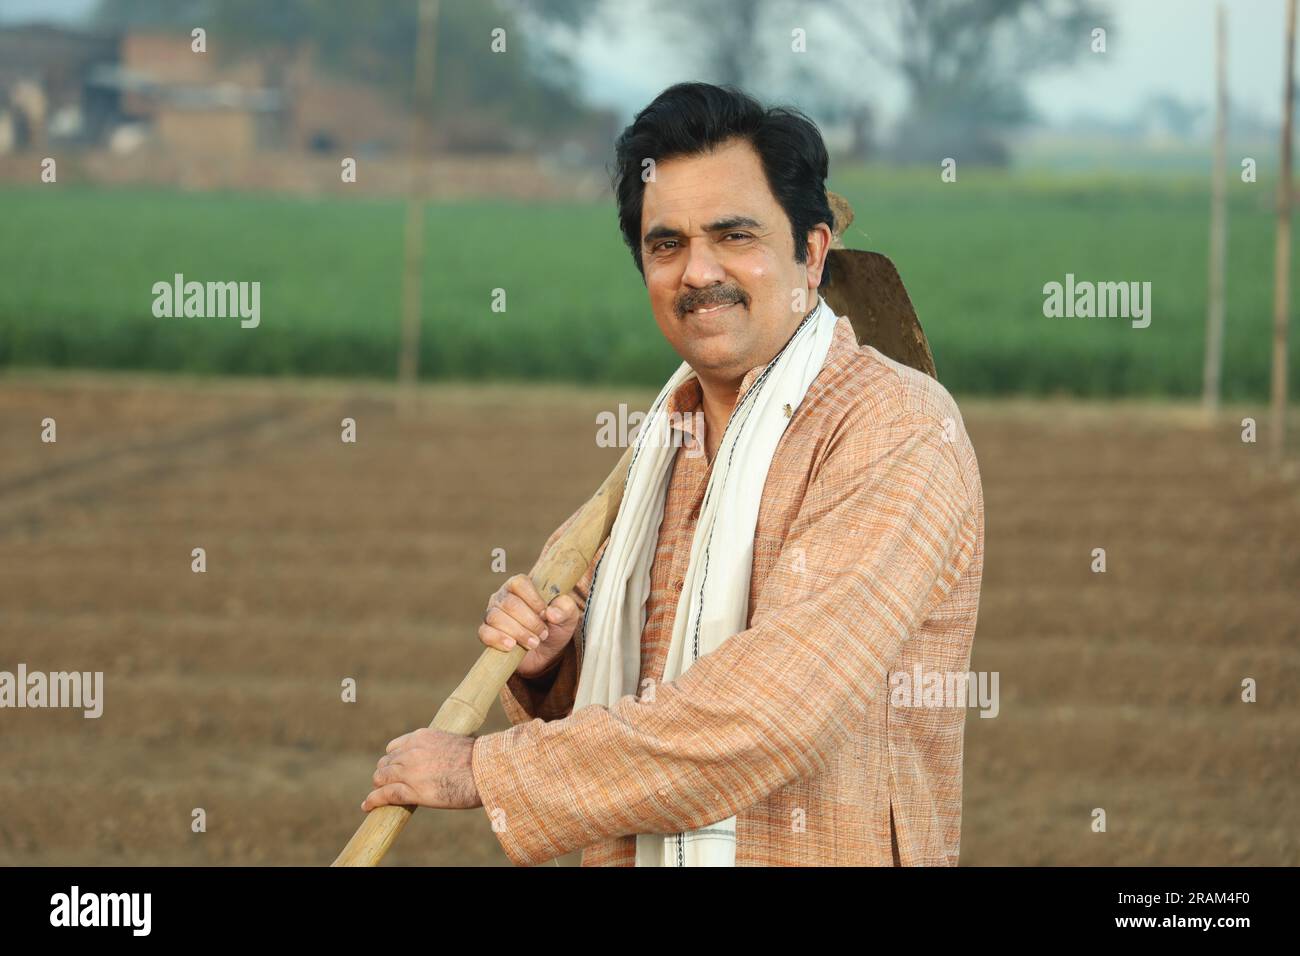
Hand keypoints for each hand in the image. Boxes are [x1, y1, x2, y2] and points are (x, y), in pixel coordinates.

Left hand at [361, 728, 481, 811]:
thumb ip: (443, 746)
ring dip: (380, 786)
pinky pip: (385, 794)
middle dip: (385, 773)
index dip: (393, 759)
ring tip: (378, 794)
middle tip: (388, 783)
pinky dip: (373, 800)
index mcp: (422, 736)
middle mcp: (411, 751)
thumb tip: (452, 753)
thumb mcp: (457, 742)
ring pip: (382, 778)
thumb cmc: (478, 759)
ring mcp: (409, 771)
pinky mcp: (412, 790)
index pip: (395, 747)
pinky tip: (367, 805)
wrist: (483, 771)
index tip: (395, 767)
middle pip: (386, 763)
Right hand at [478, 574, 581, 678]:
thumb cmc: (555, 626)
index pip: (519, 583)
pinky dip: (498, 639)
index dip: (533, 599)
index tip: (545, 614)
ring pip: (495, 618)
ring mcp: (493, 614)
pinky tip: (512, 646)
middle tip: (543, 634)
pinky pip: (484, 633)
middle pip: (509, 603)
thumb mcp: (568, 616)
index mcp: (521, 586)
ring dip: (518, 632)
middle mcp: (503, 597)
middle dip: (529, 621)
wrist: (546, 652)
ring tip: (533, 643)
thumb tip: (552, 613)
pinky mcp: (487, 633)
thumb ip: (565, 609)